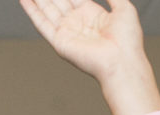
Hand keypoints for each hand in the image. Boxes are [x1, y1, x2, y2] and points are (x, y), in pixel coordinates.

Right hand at [19, 0, 145, 83]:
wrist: (122, 62)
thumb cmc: (127, 40)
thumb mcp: (123, 8)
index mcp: (91, 14)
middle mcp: (77, 23)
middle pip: (57, 0)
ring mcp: (67, 32)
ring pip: (47, 9)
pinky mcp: (60, 42)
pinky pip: (42, 24)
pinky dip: (31, 11)